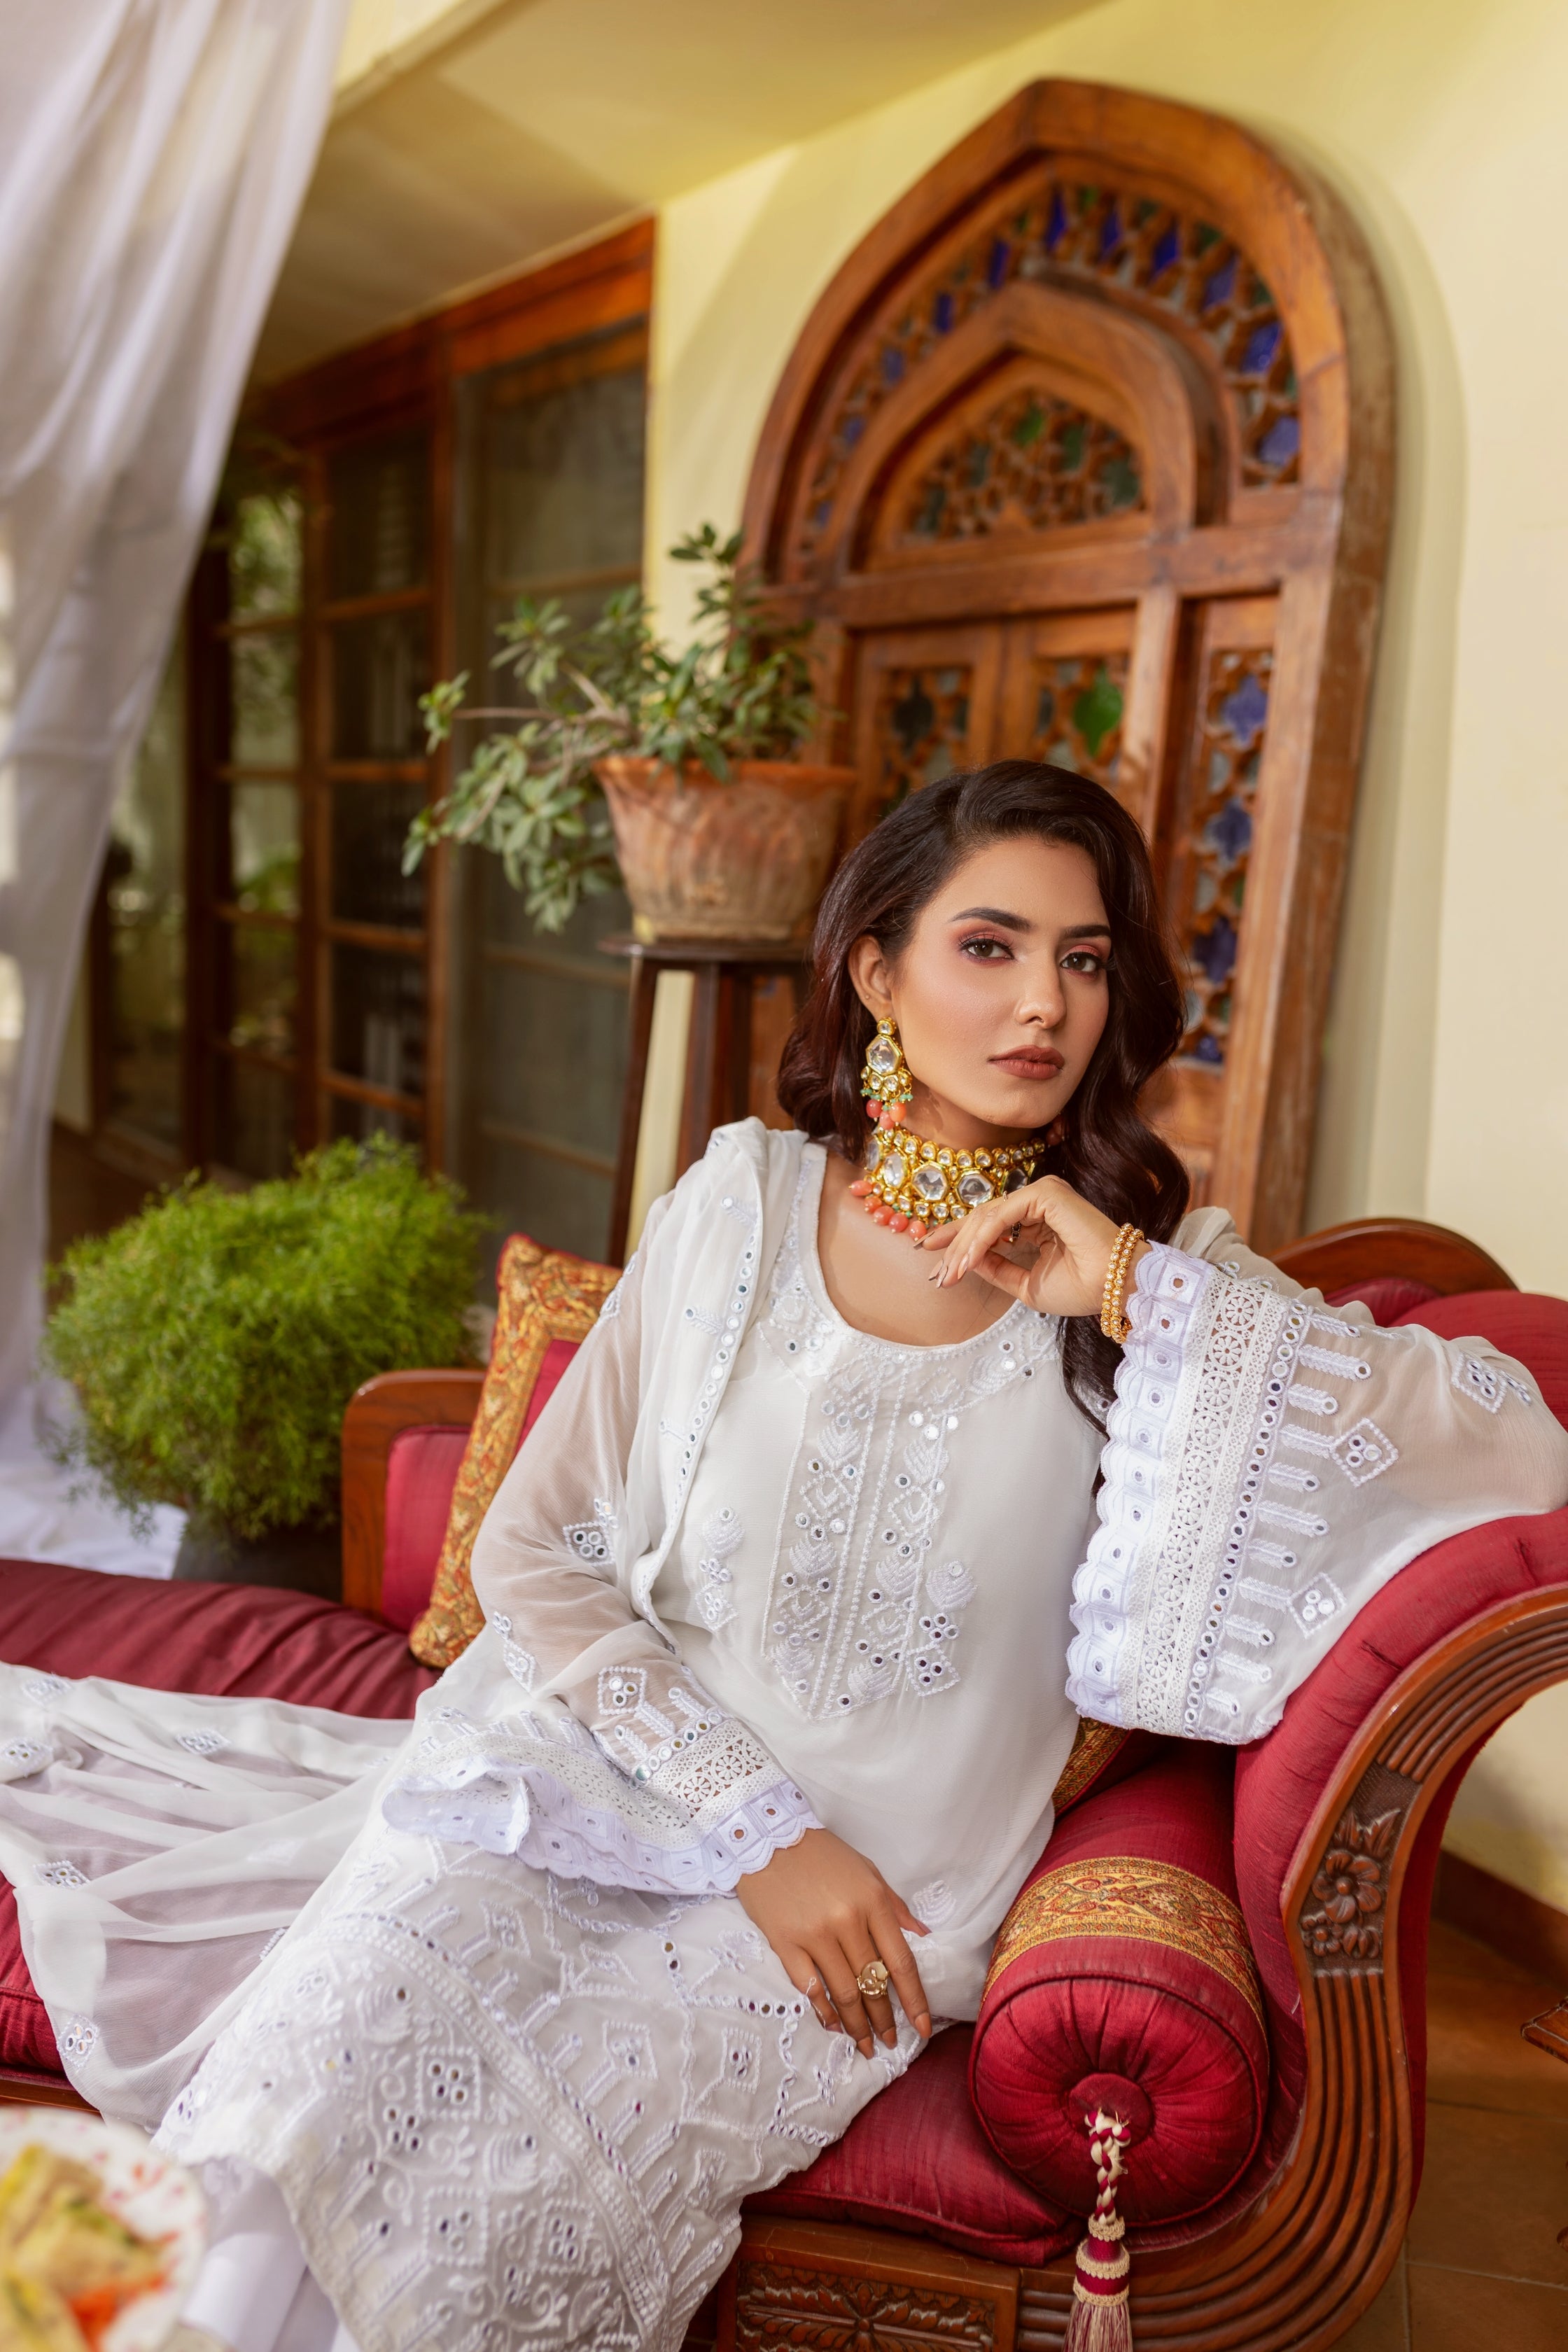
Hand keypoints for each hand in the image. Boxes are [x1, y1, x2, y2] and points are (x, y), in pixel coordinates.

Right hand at [736, 1826, 932, 2055]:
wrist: (767, 1836)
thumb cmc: (822, 1854)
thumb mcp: (868, 1871)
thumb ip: (895, 1907)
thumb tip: (923, 1938)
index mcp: (872, 1902)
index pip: (901, 1962)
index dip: (914, 2001)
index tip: (923, 2028)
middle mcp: (847, 1921)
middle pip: (873, 1983)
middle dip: (884, 2020)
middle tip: (890, 2042)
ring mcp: (814, 1935)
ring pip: (843, 1992)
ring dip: (857, 2025)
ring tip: (866, 2044)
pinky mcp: (785, 1942)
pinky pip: (809, 1987)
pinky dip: (823, 2010)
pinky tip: (833, 2025)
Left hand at [917, 1172, 1147, 1319]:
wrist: (1114, 1289)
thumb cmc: (1081, 1289)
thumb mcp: (1026, 1284)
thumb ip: (997, 1269)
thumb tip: (965, 1262)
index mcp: (1038, 1221)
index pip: (990, 1226)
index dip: (959, 1244)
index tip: (933, 1263)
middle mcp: (1039, 1204)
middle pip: (983, 1218)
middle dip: (954, 1246)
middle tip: (935, 1272)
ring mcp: (1043, 1195)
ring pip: (988, 1216)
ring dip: (963, 1246)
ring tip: (949, 1273)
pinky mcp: (1046, 1194)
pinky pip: (1002, 1215)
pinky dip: (981, 1238)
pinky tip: (967, 1261)